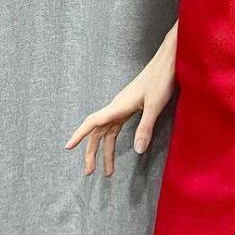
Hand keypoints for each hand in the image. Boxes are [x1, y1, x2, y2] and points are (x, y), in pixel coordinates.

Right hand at [64, 33, 175, 176]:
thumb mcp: (155, 105)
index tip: (67, 147)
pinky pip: (116, 126)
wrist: (168, 61)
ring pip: (107, 131)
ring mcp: (123, 106)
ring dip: (105, 150)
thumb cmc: (161, 79)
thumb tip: (137, 151)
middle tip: (90, 172)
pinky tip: (114, 148)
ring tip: (108, 171)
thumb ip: (145, 127)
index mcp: (118, 106)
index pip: (93, 122)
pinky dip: (112, 139)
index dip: (79, 134)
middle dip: (92, 152)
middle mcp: (116, 106)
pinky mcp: (130, 106)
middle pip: (97, 131)